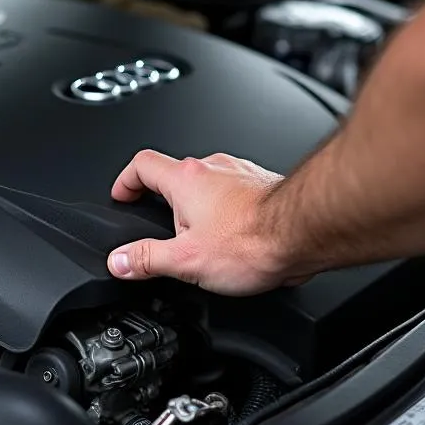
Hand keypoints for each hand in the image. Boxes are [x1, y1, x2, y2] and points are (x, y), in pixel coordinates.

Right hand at [106, 150, 300, 295]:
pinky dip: (228, 209)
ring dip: (199, 204)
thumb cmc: (254, 241)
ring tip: (201, 235)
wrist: (306, 233)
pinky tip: (235, 235)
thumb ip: (147, 259)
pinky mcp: (265, 185)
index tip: (122, 196)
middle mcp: (214, 168)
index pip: (143, 164)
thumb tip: (119, 260)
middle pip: (176, 175)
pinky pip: (236, 192)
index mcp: (187, 179)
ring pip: (209, 183)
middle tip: (161, 227)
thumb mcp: (186, 260)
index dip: (126, 180)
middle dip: (164, 200)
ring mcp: (241, 174)